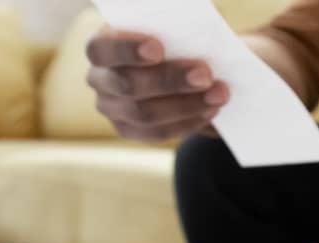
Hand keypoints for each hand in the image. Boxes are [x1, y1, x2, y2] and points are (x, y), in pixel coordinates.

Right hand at [86, 29, 229, 142]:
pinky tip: (209, 111)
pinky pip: (157, 132)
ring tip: (219, 95)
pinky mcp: (129, 130)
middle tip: (206, 75)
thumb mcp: (172, 33)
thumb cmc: (174, 42)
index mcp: (102, 46)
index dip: (127, 49)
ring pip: (145, 114)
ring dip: (187, 104)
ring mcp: (111, 108)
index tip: (157, 49)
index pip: (102, 49)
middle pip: (129, 84)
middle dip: (171, 80)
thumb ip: (175, 38)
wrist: (180, 67)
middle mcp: (99, 78)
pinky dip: (187, 122)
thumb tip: (199, 48)